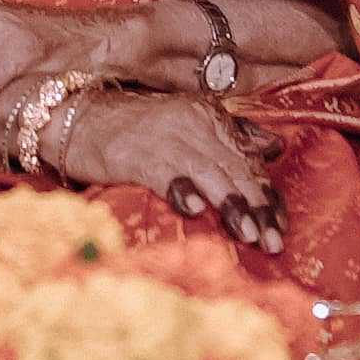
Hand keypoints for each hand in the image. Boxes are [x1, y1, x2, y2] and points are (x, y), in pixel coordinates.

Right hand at [60, 86, 271, 234]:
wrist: (77, 117)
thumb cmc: (135, 128)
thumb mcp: (189, 123)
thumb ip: (233, 133)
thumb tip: (274, 147)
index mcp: (209, 116)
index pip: (248, 159)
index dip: (268, 194)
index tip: (282, 227)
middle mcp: (193, 123)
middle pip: (235, 168)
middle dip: (259, 207)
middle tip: (274, 243)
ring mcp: (166, 138)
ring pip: (210, 173)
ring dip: (232, 204)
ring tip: (249, 234)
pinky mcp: (137, 154)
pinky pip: (166, 173)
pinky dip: (183, 190)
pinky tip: (195, 210)